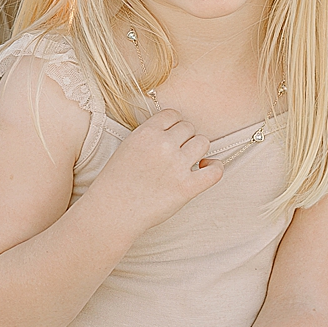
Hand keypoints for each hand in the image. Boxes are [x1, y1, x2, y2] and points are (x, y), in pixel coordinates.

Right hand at [94, 108, 225, 234]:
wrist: (112, 211)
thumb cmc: (116, 182)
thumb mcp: (128, 146)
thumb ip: (150, 136)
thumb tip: (175, 131)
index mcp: (146, 133)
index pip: (173, 114)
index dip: (174, 125)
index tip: (172, 137)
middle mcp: (163, 145)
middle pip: (189, 128)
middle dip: (185, 139)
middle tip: (176, 154)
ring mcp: (176, 166)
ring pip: (203, 143)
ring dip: (198, 151)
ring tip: (189, 162)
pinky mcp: (187, 187)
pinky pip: (215, 170)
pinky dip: (215, 167)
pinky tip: (206, 169)